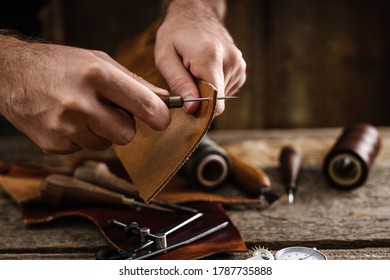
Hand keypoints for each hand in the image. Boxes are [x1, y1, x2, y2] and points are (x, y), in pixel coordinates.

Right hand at [0, 36, 170, 153]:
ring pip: (106, 144)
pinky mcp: (53, 145)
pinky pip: (85, 149)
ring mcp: (65, 127)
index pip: (142, 104)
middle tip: (109, 110)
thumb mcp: (98, 61)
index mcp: (96, 75)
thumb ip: (133, 82)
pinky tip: (67, 120)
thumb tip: (163, 100)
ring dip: (101, 131)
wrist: (11, 73)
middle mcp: (80, 103)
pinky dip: (81, 137)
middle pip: (127, 134)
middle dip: (124, 125)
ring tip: (82, 111)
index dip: (159, 116)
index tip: (162, 120)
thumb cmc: (59, 64)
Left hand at [155, 0, 245, 114]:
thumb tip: (193, 108)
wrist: (195, 14)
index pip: (214, 101)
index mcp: (210, 57)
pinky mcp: (241, 69)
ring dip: (206, 92)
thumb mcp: (165, 57)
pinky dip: (214, 87)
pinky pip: (226, 90)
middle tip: (186, 82)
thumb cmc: (176, 35)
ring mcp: (239, 64)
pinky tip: (205, 72)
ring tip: (195, 73)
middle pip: (216, 100)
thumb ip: (178, 83)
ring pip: (221, 97)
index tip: (187, 105)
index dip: (199, 109)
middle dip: (200, 98)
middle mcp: (230, 61)